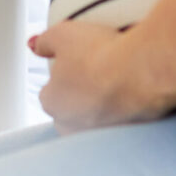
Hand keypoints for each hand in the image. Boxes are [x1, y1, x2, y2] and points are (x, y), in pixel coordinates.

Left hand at [31, 21, 171, 132]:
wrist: (142, 72)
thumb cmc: (99, 54)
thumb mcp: (63, 34)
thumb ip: (44, 41)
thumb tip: (34, 45)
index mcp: (51, 103)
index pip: (49, 94)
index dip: (62, 78)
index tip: (78, 65)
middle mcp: (71, 127)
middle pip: (70, 113)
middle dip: (81, 99)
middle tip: (98, 75)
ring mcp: (99, 136)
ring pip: (96, 124)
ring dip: (104, 110)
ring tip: (119, 86)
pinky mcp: (126, 141)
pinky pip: (122, 129)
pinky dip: (127, 117)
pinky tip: (135, 99)